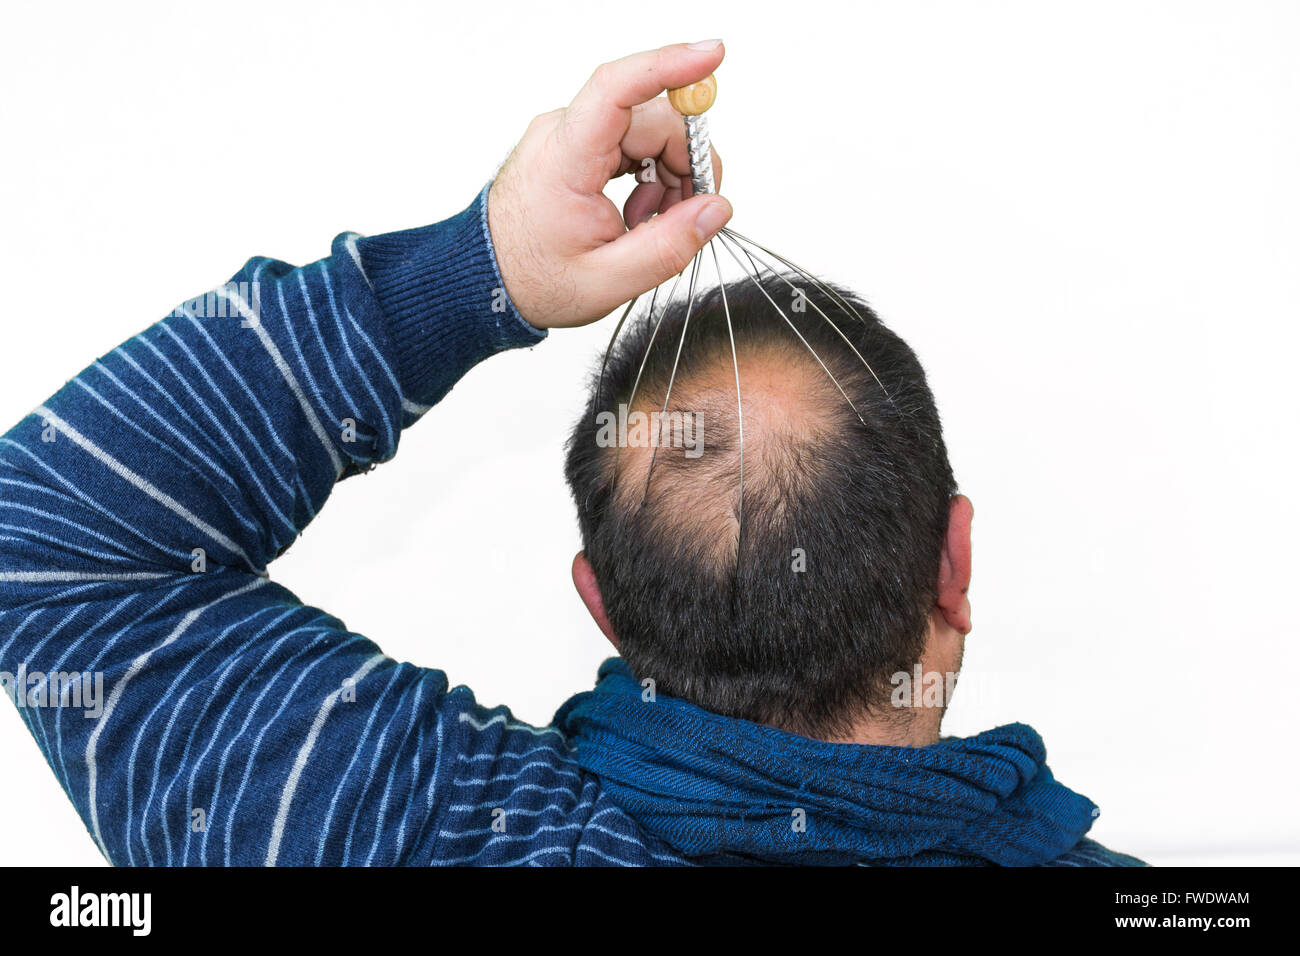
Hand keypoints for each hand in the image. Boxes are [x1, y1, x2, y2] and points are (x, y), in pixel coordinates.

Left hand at [488, 41, 731, 329]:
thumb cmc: (534, 278)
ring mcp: (570, 134)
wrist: (488, 280)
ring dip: (668, 176)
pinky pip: (634, 142)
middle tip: (687, 216)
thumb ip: (668, 246)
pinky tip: (637, 212)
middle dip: (685, 165)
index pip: (617, 88)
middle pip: (653, 119)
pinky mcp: (578, 143)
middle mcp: (565, 132)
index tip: (712, 57)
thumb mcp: (608, 280)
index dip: (669, 66)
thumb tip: (716, 209)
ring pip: (650, 130)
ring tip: (648, 223)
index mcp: (565, 159)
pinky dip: (651, 175)